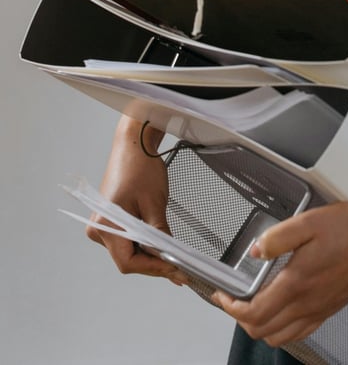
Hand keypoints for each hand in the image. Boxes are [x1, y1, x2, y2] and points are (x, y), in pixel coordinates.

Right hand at [85, 116, 186, 285]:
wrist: (133, 144)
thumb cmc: (141, 167)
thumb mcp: (155, 203)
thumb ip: (160, 235)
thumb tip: (170, 259)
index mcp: (106, 225)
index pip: (128, 262)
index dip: (153, 269)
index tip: (175, 271)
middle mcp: (98, 229)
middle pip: (127, 259)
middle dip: (153, 264)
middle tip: (179, 270)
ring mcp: (103, 225)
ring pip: (127, 251)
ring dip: (149, 255)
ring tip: (173, 259)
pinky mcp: (109, 221)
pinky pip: (126, 240)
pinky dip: (144, 244)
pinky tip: (160, 247)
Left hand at [212, 196, 347, 346]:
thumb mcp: (309, 221)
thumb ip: (277, 237)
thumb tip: (255, 251)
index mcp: (297, 283)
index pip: (254, 313)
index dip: (232, 308)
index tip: (223, 296)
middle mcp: (307, 303)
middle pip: (263, 330)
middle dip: (242, 319)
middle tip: (234, 299)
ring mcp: (320, 310)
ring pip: (280, 337)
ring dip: (261, 327)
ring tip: (253, 306)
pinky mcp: (330, 309)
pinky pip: (300, 333)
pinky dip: (283, 330)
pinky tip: (282, 312)